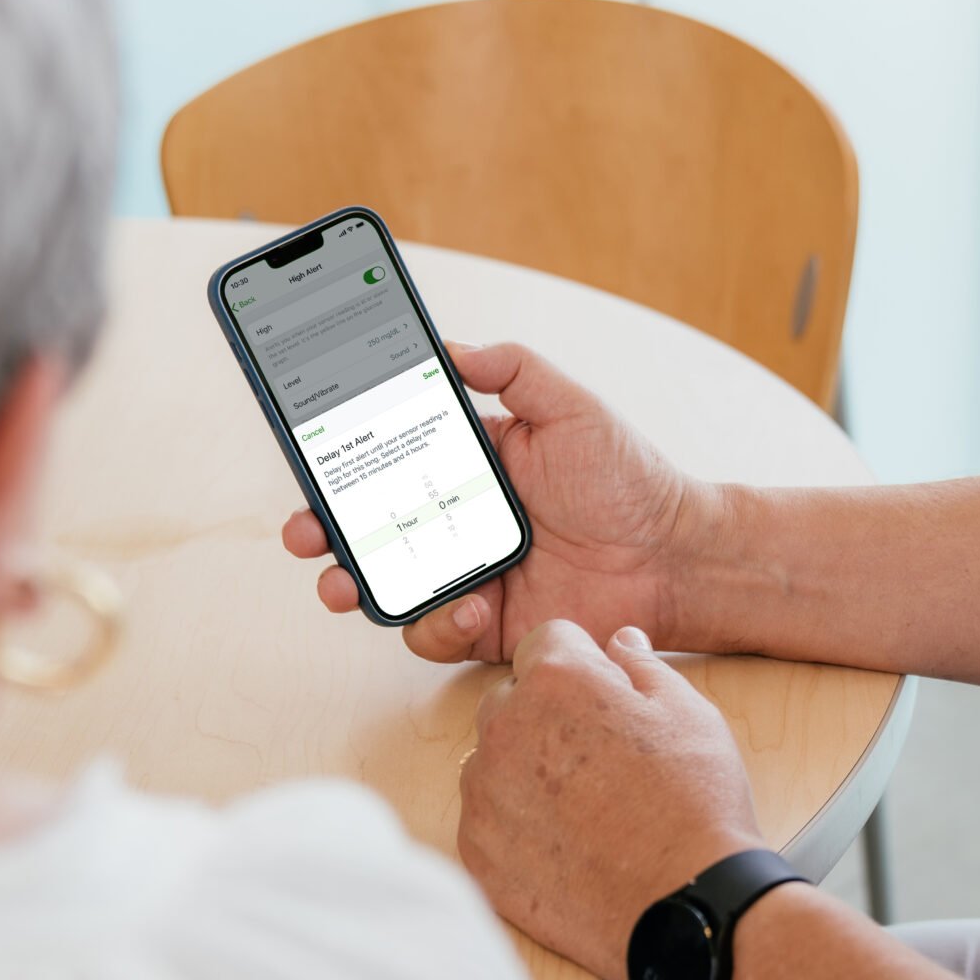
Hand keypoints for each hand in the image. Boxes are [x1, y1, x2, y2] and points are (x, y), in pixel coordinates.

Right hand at [281, 343, 715, 662]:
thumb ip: (515, 371)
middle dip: (321, 532)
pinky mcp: (488, 626)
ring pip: (388, 588)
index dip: (339, 462)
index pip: (386, 461)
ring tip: (349, 583)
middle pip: (367, 529)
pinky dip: (441, 624)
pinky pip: (439, 633)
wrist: (675, 556)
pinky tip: (472, 605)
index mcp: (467, 467)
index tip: (306, 456)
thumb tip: (453, 346)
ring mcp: (467, 576)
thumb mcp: (573, 408)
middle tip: (303, 532)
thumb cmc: (629, 480)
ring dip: (359, 586)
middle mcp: (456, 523)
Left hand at [457, 620, 765, 979]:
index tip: (605, 693)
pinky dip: (515, 822)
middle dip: (548, 712)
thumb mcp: (688, 712)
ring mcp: (484, 794)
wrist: (680, 904)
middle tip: (602, 754)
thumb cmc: (693, 805)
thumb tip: (619, 641)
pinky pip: (486, 817)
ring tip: (585, 804)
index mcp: (556, 680)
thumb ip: (642, 666)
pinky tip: (565, 840)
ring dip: (526, 767)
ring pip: (494, 758)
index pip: (547, 640)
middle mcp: (504, 728)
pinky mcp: (477, 852)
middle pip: (512, 697)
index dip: (583, 662)